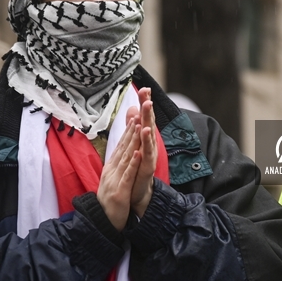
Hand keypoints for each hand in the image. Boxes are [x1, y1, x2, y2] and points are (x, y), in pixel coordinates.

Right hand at [97, 117, 139, 229]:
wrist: (102, 222)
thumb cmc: (109, 203)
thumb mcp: (112, 182)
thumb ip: (117, 168)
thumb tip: (121, 156)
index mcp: (110, 169)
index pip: (120, 147)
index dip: (127, 133)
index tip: (134, 118)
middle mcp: (111, 171)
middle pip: (122, 148)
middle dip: (131, 131)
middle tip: (137, 114)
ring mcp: (114, 181)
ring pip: (125, 158)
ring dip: (132, 142)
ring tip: (138, 127)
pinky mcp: (119, 191)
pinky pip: (127, 175)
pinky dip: (132, 164)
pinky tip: (137, 153)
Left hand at [129, 88, 156, 217]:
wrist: (139, 193)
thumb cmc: (138, 168)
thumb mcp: (135, 145)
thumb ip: (133, 127)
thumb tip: (132, 109)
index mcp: (144, 139)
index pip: (144, 118)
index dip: (144, 103)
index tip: (143, 88)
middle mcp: (149, 145)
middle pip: (149, 123)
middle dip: (148, 108)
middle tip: (147, 93)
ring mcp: (149, 157)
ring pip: (149, 138)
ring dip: (148, 124)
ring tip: (146, 111)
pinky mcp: (147, 169)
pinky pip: (146, 156)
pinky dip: (145, 146)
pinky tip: (144, 137)